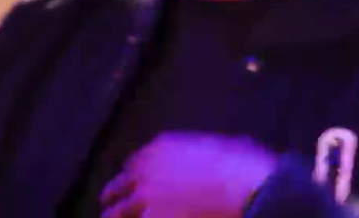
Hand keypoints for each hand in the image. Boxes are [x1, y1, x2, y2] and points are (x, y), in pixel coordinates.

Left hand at [101, 132, 276, 217]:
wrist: (246, 191)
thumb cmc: (245, 170)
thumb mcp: (223, 147)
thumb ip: (205, 153)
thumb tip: (216, 158)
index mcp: (161, 148)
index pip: (134, 164)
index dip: (135, 179)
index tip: (136, 188)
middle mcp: (145, 170)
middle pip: (116, 188)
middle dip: (115, 199)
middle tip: (111, 209)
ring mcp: (143, 199)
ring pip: (114, 215)